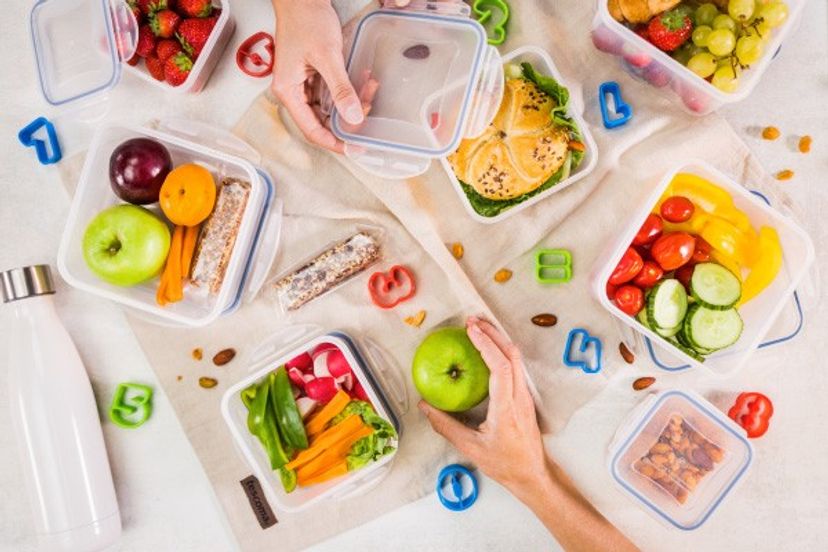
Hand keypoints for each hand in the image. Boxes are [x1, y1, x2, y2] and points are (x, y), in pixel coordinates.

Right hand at [270, 0, 365, 152]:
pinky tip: (362, 80)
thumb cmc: (306, 20)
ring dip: (350, 102)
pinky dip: (348, 89)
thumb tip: (354, 117)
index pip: (311, 130)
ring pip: (328, 106)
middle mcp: (292, 91)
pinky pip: (331, 91)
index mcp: (288, 91)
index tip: (353, 148)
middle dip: (346, 118)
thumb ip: (341, 89)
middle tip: (368, 111)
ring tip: (369, 89)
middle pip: (320, 121)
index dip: (333, 142)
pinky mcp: (310, 74)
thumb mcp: (327, 57)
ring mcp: (301, 83)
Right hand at [418, 316, 547, 493]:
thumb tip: (425, 407)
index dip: (486, 345)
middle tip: (472, 321)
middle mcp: (519, 397)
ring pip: (516, 358)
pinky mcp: (525, 397)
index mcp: (507, 407)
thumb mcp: (471, 448)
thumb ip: (446, 426)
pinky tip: (490, 350)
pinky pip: (516, 366)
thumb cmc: (505, 464)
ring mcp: (525, 396)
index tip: (471, 330)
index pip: (500, 367)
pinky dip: (502, 352)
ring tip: (480, 329)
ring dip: (499, 340)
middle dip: (493, 333)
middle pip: (512, 355)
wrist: (533, 474)